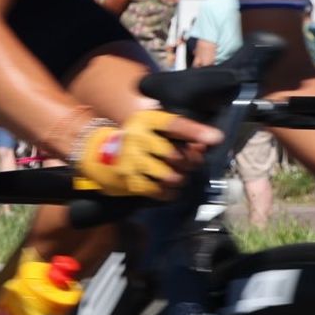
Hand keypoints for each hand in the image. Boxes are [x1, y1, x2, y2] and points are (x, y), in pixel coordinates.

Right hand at [74, 109, 218, 197]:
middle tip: (192, 165)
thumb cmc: (138, 139)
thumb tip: (208, 144)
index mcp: (145, 121)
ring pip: (166, 175)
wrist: (98, 152)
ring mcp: (130, 161)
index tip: (216, 138)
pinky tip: (172, 190)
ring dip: (179, 178)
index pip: (173, 124)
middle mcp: (136, 139)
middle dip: (188, 161)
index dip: (194, 131)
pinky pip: (156, 190)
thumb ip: (180, 134)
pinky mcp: (127, 179)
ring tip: (179, 177)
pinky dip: (169, 192)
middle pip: (172, 153)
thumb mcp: (153, 128)